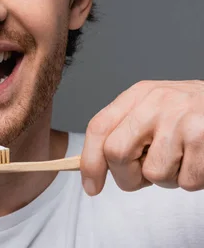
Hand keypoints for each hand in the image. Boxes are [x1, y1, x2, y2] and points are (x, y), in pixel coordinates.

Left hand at [80, 80, 203, 195]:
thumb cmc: (192, 114)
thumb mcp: (154, 109)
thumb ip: (125, 130)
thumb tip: (94, 166)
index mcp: (138, 94)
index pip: (98, 127)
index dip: (90, 162)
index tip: (91, 187)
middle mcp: (156, 102)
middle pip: (116, 152)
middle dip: (126, 176)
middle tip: (142, 177)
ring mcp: (181, 120)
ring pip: (153, 174)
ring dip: (167, 179)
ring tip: (181, 159)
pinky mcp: (203, 138)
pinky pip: (185, 181)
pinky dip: (191, 181)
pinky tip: (199, 160)